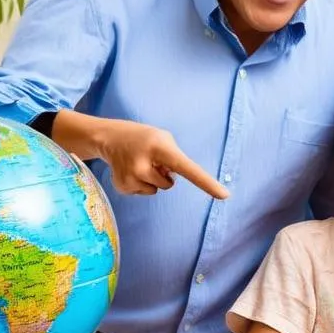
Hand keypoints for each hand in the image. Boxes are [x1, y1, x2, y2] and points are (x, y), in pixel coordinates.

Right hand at [97, 119, 228, 198]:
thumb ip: (176, 158)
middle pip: (169, 184)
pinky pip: (144, 193)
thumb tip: (174, 180)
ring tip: (139, 162)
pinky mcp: (122, 186)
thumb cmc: (145, 138)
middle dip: (164, 174)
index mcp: (161, 148)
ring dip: (152, 179)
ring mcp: (131, 176)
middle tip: (149, 158)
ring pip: (157, 190)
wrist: (109, 137)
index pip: (188, 168)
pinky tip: (129, 169)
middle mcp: (144, 164)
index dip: (207, 183)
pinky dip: (140, 184)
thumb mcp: (164, 139)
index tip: (224, 195)